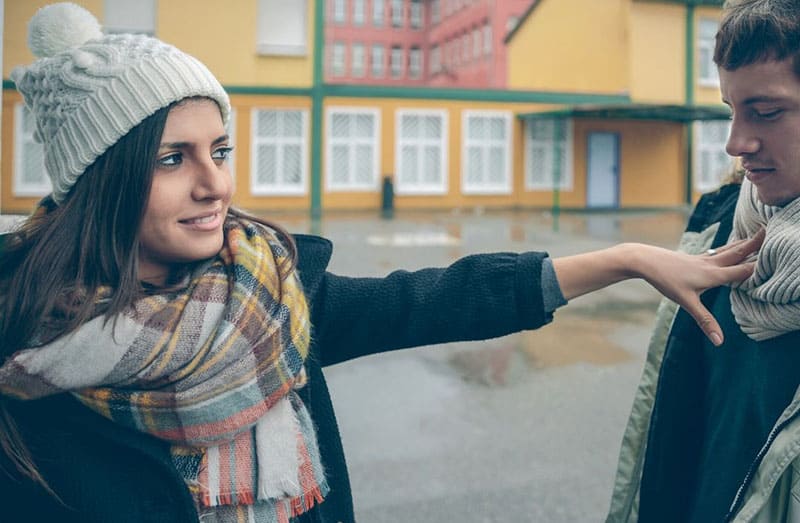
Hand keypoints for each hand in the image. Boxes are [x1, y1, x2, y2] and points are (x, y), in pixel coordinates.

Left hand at [627, 228, 764, 345]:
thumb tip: (719, 342)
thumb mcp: (686, 302)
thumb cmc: (665, 280)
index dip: (761, 266)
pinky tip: (727, 247)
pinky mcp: (695, 257)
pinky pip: (718, 251)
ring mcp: (703, 258)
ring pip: (729, 249)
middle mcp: (712, 263)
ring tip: (758, 234)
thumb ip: (705, 321)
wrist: (645, 260)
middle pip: (739, 252)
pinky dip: (729, 247)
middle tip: (772, 231)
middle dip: (757, 244)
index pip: (745, 270)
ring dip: (744, 243)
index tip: (779, 258)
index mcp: (714, 274)